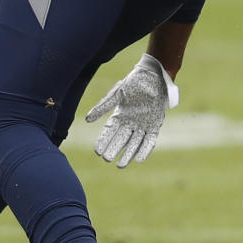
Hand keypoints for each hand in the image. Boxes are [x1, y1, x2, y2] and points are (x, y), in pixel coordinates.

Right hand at [85, 53, 178, 167]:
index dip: (103, 141)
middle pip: (120, 140)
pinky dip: (145, 149)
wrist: (153, 77)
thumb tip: (87, 120)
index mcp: (120, 116)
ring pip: (134, 143)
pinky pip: (149, 140)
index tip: (97, 151)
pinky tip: (139, 159)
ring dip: (128, 154)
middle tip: (107, 160)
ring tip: (121, 165)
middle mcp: (131, 123)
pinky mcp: (155, 125)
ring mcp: (143, 125)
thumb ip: (103, 107)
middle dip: (114, 150)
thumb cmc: (134, 83)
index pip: (109, 132)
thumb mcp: (117, 94)